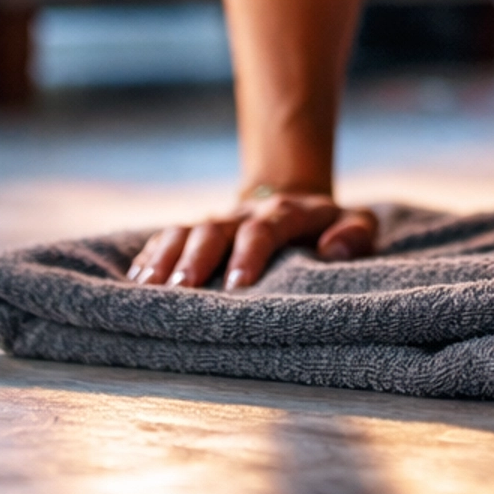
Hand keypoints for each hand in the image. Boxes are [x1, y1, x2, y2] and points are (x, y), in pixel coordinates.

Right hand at [127, 191, 377, 290]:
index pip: (264, 229)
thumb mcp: (357, 223)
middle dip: (197, 258)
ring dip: (165, 258)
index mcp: (286, 213)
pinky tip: (135, 280)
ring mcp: (217, 221)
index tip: (239, 285)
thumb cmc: (330, 228)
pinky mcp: (196, 231)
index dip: (250, 254)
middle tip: (182, 289)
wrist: (294, 203)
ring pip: (185, 231)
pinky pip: (166, 237)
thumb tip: (333, 249)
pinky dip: (149, 256)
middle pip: (215, 229)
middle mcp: (244, 214)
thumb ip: (356, 233)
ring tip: (148, 288)